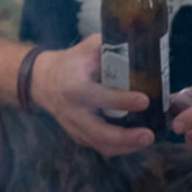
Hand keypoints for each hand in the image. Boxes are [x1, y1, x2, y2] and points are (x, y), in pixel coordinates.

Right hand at [28, 35, 156, 155]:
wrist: (42, 81)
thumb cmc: (70, 63)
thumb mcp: (87, 48)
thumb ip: (110, 47)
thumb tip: (140, 43)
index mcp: (74, 86)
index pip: (99, 96)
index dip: (122, 100)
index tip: (145, 100)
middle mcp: (72, 111)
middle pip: (97, 132)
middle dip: (124, 137)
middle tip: (149, 136)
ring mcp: (73, 126)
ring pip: (99, 144)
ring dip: (125, 146)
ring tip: (147, 140)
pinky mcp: (77, 135)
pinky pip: (99, 147)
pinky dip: (119, 148)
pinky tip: (136, 143)